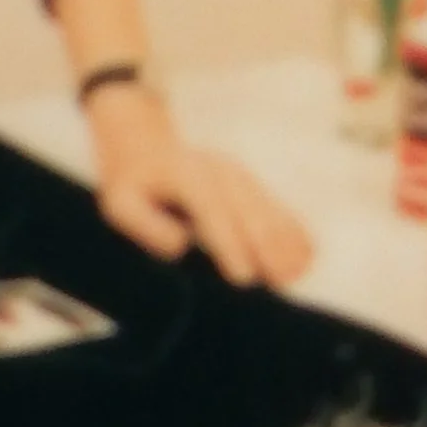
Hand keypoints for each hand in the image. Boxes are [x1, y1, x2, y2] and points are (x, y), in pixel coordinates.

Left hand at [84, 81, 313, 287]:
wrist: (143, 143)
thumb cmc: (131, 183)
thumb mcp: (119, 203)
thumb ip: (144, 225)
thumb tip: (181, 246)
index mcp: (185, 175)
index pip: (211, 210)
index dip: (230, 244)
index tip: (244, 278)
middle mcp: (219, 171)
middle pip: (249, 210)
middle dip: (265, 248)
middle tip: (279, 284)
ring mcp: (239, 177)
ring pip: (269, 208)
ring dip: (285, 242)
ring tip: (295, 276)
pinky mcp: (252, 186)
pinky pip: (279, 208)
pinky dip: (293, 231)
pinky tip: (306, 257)